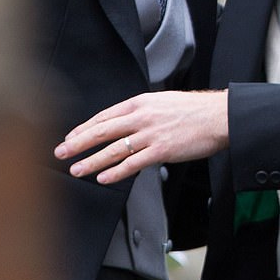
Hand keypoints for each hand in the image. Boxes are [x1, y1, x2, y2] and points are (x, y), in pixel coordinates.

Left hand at [53, 89, 228, 182]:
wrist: (218, 116)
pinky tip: (103, 178)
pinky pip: (132, 163)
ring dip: (91, 160)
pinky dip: (115, 172)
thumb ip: (143, 112)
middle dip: (78, 142)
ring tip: (76, 169)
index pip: (104, 116)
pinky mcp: (161, 150)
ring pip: (113, 149)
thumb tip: (127, 123)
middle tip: (61, 152)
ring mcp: (150, 133)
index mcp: (140, 102)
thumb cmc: (194, 110)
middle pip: (102, 130)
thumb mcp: (163, 102)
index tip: (70, 137)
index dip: (84, 128)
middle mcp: (142, 116)